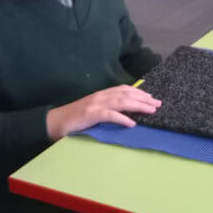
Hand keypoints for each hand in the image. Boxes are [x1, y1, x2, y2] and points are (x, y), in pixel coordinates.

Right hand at [45, 85, 160, 139]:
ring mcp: (95, 105)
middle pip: (126, 94)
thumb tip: (126, 114)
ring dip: (138, 106)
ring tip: (151, 110)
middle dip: (143, 98)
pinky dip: (122, 118)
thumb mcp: (94, 111)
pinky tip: (132, 123)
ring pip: (121, 102)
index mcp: (101, 94)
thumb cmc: (75, 119)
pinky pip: (109, 115)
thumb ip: (108, 109)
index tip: (152, 97)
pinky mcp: (91, 115)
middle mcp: (100, 96)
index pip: (123, 89)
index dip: (139, 92)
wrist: (55, 122)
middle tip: (157, 104)